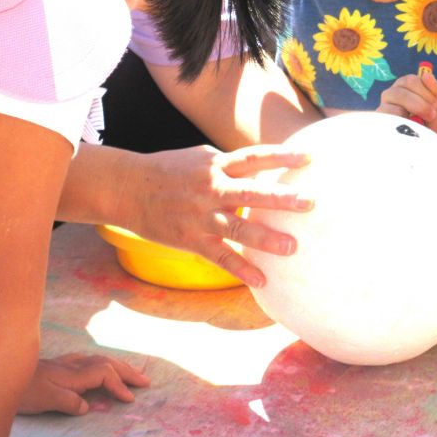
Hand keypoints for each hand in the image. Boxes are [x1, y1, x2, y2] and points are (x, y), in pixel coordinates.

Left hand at [17, 354, 149, 415]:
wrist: (9, 373)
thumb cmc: (27, 390)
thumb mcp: (47, 399)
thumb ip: (70, 402)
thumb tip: (88, 406)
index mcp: (76, 373)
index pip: (106, 375)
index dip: (119, 386)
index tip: (130, 399)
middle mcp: (77, 365)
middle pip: (109, 364)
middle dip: (128, 372)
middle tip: (146, 381)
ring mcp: (70, 362)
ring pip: (102, 360)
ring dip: (120, 366)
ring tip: (134, 373)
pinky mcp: (63, 364)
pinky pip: (93, 360)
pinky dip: (106, 362)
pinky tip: (104, 364)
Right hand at [115, 145, 314, 286]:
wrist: (125, 188)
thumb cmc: (169, 170)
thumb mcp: (201, 158)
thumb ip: (231, 164)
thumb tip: (265, 166)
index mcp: (216, 165)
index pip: (255, 157)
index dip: (282, 156)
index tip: (309, 158)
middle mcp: (211, 188)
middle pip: (251, 192)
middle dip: (282, 198)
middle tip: (311, 203)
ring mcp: (200, 216)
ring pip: (237, 227)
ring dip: (265, 239)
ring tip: (292, 248)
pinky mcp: (190, 239)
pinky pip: (219, 256)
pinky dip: (240, 269)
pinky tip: (261, 280)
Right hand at [377, 70, 436, 133]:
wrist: (424, 144)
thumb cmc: (429, 122)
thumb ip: (435, 89)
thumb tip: (427, 75)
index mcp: (404, 86)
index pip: (410, 80)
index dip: (425, 91)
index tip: (436, 105)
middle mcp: (391, 94)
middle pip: (402, 89)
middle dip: (421, 103)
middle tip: (432, 115)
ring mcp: (383, 107)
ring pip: (394, 102)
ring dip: (413, 111)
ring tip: (423, 123)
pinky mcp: (379, 121)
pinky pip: (388, 116)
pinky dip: (402, 121)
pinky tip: (411, 127)